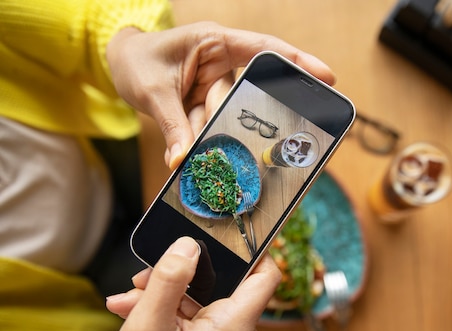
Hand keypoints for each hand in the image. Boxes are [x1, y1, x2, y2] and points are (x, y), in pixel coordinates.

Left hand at [106, 21, 336, 168]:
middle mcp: (222, 64)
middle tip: (236, 128)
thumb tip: (184, 161)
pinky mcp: (208, 104)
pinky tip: (184, 142)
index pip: (263, 49)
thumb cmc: (137, 62)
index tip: (327, 77)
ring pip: (227, 117)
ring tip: (184, 127)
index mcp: (214, 43)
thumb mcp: (152, 91)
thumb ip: (172, 125)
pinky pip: (213, 126)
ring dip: (207, 130)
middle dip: (239, 115)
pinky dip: (200, 137)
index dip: (297, 61)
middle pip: (246, 94)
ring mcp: (216, 86)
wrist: (120, 65)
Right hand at [106, 237, 280, 330]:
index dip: (251, 249)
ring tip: (132, 299)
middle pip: (224, 280)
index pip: (266, 274)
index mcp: (234, 326)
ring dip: (166, 291)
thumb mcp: (148, 327)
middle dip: (183, 272)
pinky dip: (167, 307)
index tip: (224, 234)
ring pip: (203, 294)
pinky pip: (195, 311)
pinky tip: (134, 309)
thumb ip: (169, 280)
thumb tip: (188, 244)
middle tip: (147, 276)